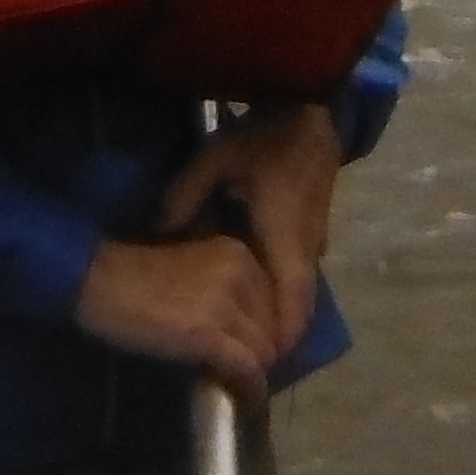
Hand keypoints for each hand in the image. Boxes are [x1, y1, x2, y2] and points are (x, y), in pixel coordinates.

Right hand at [72, 233, 291, 402]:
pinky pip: (247, 368)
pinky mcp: (208, 334)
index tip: (255, 350)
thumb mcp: (196, 268)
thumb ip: (230, 287)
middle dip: (263, 353)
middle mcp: (239, 272)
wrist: (98, 282)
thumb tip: (257, 328)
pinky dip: (250, 388)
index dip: (268, 331)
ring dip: (255, 372)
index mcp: (238, 253)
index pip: (277, 302)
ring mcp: (224, 303)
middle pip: (274, 328)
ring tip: (239, 385)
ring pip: (265, 351)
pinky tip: (244, 399)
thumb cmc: (138, 277)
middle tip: (245, 373)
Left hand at [156, 100, 344, 350]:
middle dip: (276, 336)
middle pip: (297, 307)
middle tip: (247, 359)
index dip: (278, 342)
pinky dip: (282, 287)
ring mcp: (315, 237)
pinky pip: (299, 268)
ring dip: (281, 311)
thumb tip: (160, 231)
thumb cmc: (265, 134)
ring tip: (247, 331)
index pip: (291, 309)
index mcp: (285, 241)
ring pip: (300, 289)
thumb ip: (185, 197)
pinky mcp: (314, 225)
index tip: (258, 368)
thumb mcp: (215, 158)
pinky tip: (256, 288)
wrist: (312, 106)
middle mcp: (307, 248)